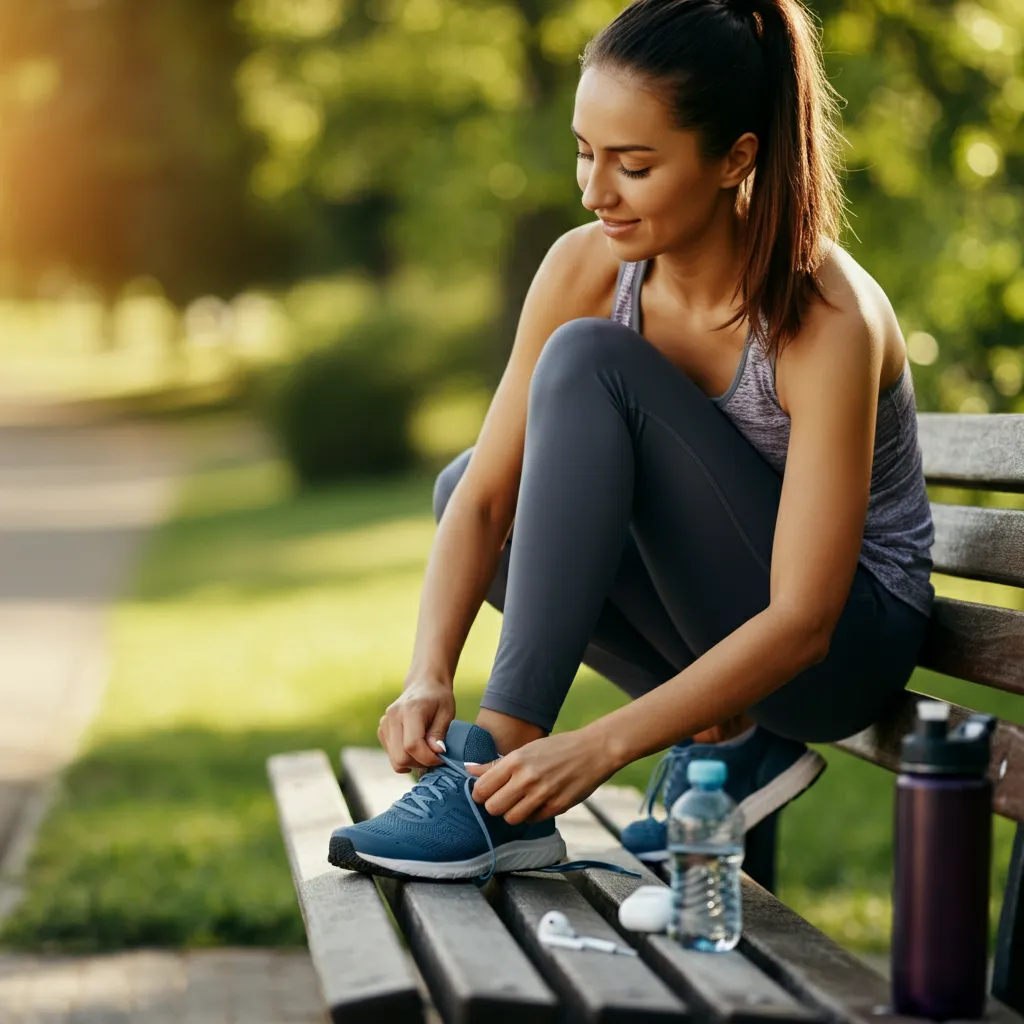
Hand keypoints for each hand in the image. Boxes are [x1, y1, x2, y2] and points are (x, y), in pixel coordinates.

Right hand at [378, 678, 455, 772]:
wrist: (423, 684)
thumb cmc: (438, 698)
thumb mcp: (447, 712)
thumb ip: (439, 733)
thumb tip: (436, 752)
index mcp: (410, 710)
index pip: (412, 746)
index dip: (427, 758)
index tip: (440, 758)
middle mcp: (392, 717)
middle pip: (400, 757)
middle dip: (420, 763)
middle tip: (434, 756)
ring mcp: (384, 724)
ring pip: (395, 760)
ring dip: (413, 762)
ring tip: (426, 751)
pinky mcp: (382, 731)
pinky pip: (392, 756)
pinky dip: (405, 757)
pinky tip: (416, 747)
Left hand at [464, 729, 616, 824]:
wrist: (594, 750)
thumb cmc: (558, 748)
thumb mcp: (525, 750)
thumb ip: (496, 764)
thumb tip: (470, 770)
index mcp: (515, 760)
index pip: (481, 788)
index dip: (480, 794)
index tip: (486, 792)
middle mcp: (526, 778)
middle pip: (492, 808)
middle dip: (494, 806)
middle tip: (501, 799)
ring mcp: (542, 794)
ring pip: (510, 818)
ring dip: (512, 813)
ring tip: (519, 802)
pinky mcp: (556, 807)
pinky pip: (532, 820)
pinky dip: (531, 815)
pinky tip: (537, 803)